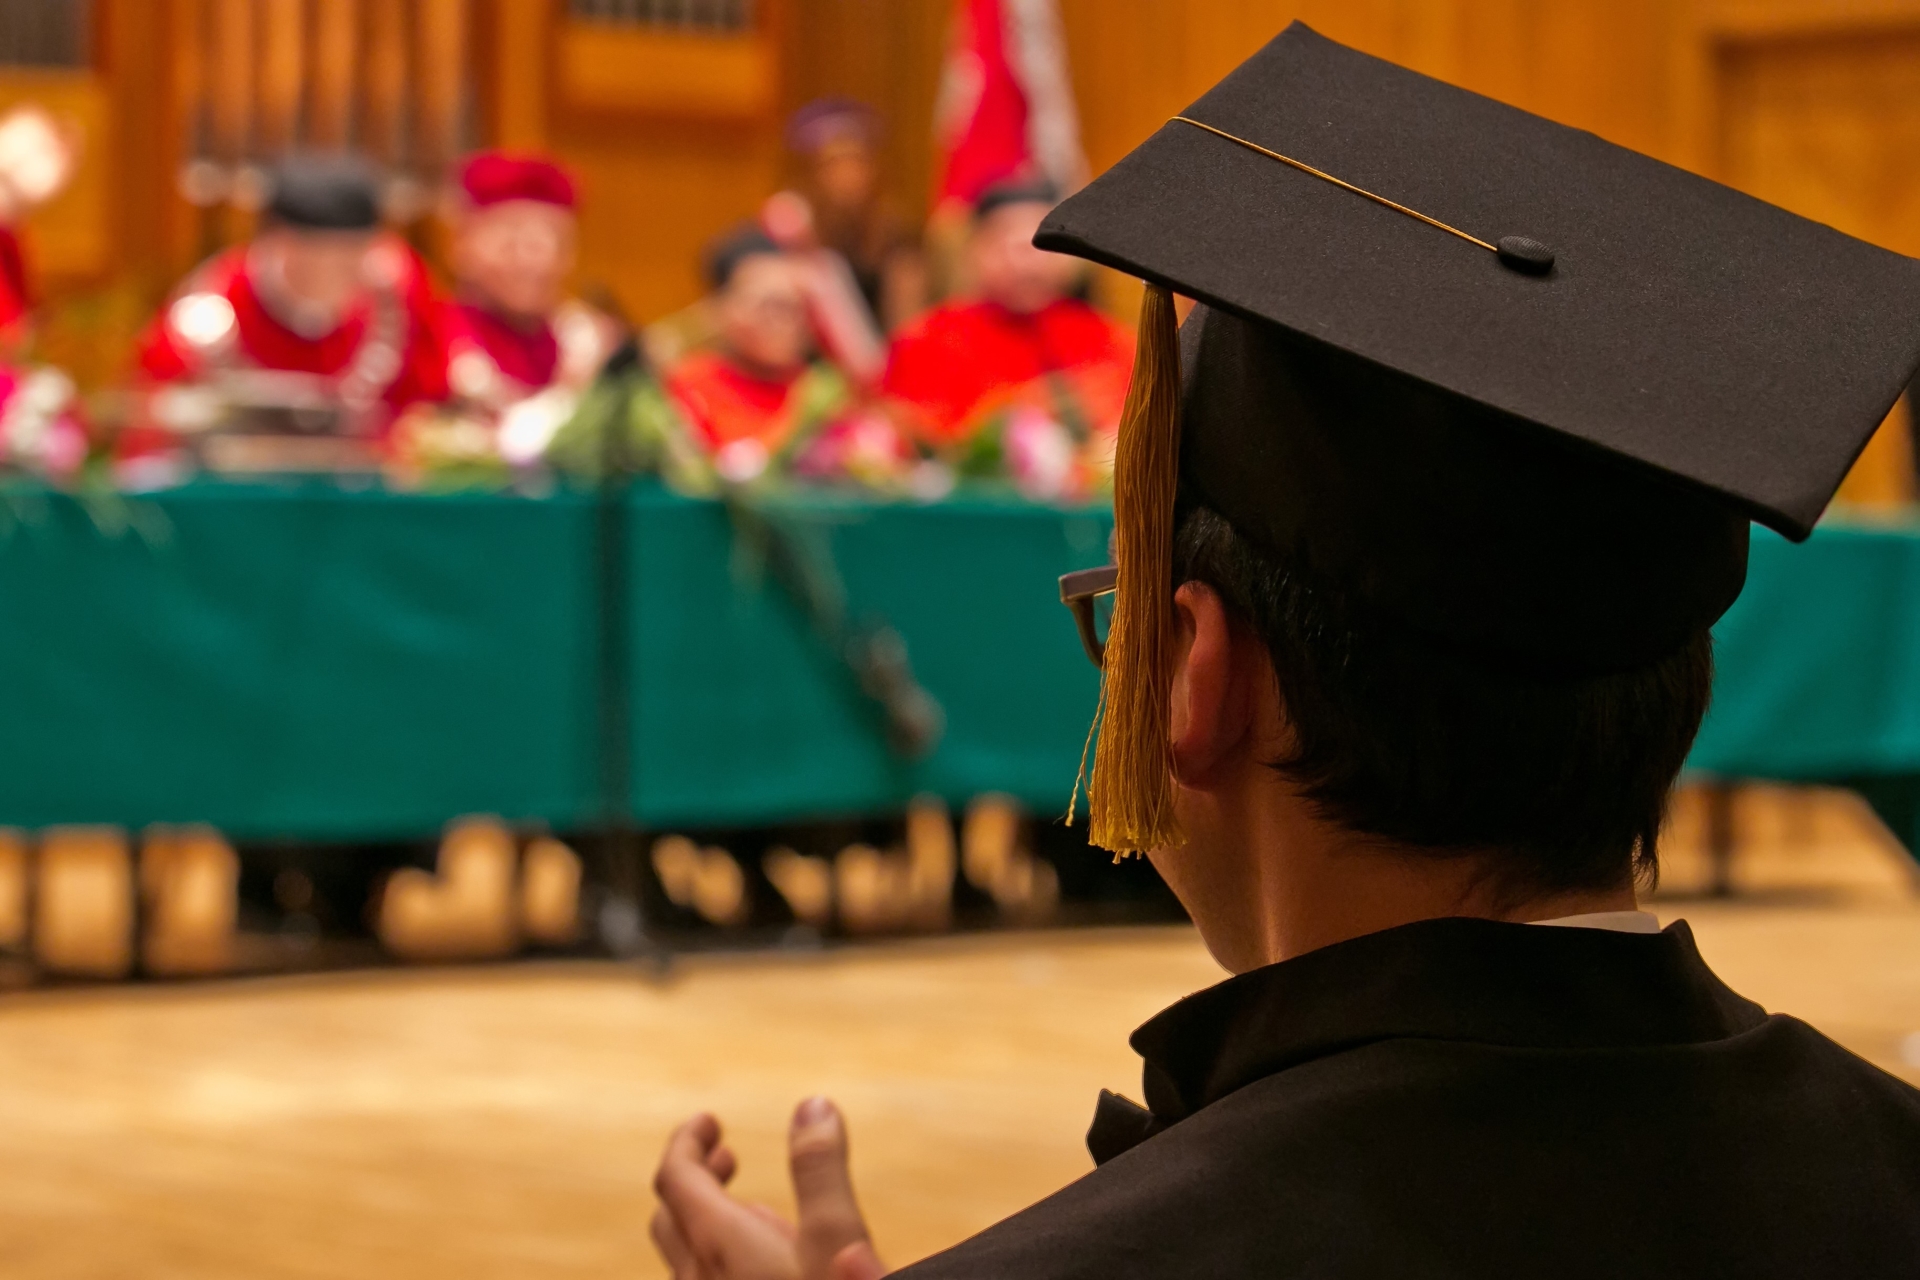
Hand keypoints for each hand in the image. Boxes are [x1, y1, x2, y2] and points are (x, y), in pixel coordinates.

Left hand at [652, 1097, 886, 1279]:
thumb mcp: (837, 1241)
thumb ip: (821, 1172)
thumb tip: (812, 1104)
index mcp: (717, 1243)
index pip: (674, 1177)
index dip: (687, 1140)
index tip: (709, 1120)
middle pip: (671, 1216)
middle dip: (694, 1177)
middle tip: (726, 1155)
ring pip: (686, 1257)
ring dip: (707, 1219)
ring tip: (753, 1209)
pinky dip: (719, 1254)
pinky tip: (763, 1265)